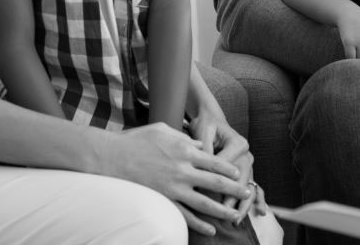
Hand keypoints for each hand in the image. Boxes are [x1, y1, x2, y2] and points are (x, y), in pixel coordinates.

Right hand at [101, 123, 248, 235]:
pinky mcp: (163, 200)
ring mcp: (174, 187)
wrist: (112, 157)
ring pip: (205, 202)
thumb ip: (184, 137)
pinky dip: (199, 224)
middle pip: (216, 182)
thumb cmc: (136, 140)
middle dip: (234, 189)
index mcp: (185, 150)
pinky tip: (210, 229)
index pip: (215, 161)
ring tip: (235, 215)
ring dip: (223, 210)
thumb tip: (199, 145)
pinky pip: (185, 215)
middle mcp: (183, 170)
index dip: (229, 168)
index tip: (238, 173)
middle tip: (247, 193)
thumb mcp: (163, 130)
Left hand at [188, 108, 262, 219]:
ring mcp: (248, 164)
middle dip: (232, 198)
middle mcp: (246, 154)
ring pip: (248, 187)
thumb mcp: (203, 132)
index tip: (204, 194)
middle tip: (224, 213)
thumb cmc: (206, 125)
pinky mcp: (246, 171)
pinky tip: (261, 211)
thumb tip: (201, 169)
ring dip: (243, 204)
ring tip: (237, 219)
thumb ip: (204, 149)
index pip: (226, 166)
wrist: (212, 120)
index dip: (215, 180)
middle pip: (240, 180)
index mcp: (238, 143)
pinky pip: (253, 187)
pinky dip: (257, 200)